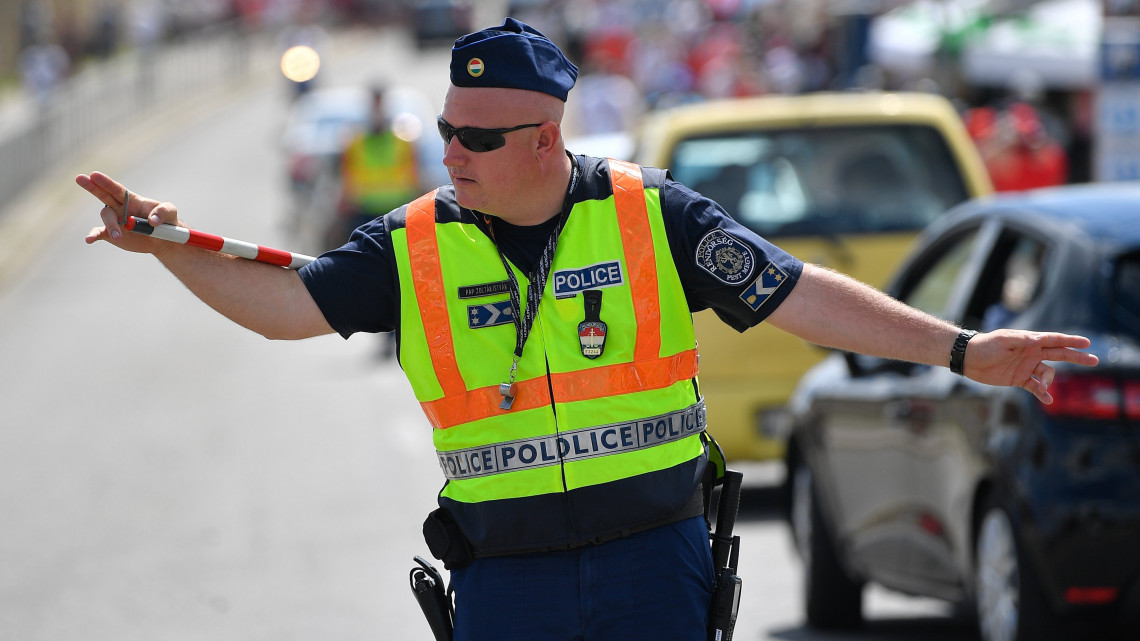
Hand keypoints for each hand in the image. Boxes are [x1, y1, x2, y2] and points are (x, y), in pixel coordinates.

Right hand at [76, 171, 178, 254]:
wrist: (164, 240)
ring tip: (118, 237)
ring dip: (111, 225)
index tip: (95, 175)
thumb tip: (152, 220)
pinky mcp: (112, 235)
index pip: (117, 189)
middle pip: (103, 195)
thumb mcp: (171, 212)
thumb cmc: (167, 221)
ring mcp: (115, 221)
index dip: (106, 182)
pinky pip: (100, 233)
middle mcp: (120, 208)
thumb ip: (163, 211)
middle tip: (80, 178)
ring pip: (106, 217)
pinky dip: (93, 235)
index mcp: (132, 199)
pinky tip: (89, 239)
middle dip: (92, 187)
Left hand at [964, 329, 1098, 403]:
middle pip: (1059, 354)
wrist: (968, 359)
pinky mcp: (1020, 379)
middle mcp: (1031, 353)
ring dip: (1048, 381)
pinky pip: (1036, 387)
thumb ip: (1022, 340)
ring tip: (1042, 387)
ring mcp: (1027, 366)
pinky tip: (1048, 399)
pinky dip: (1042, 393)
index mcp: (1029, 341)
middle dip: (1076, 357)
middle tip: (1094, 360)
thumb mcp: (1003, 340)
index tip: (1086, 342)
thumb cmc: (985, 345)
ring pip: (1048, 374)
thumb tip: (1040, 339)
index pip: (1054, 340)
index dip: (1071, 341)